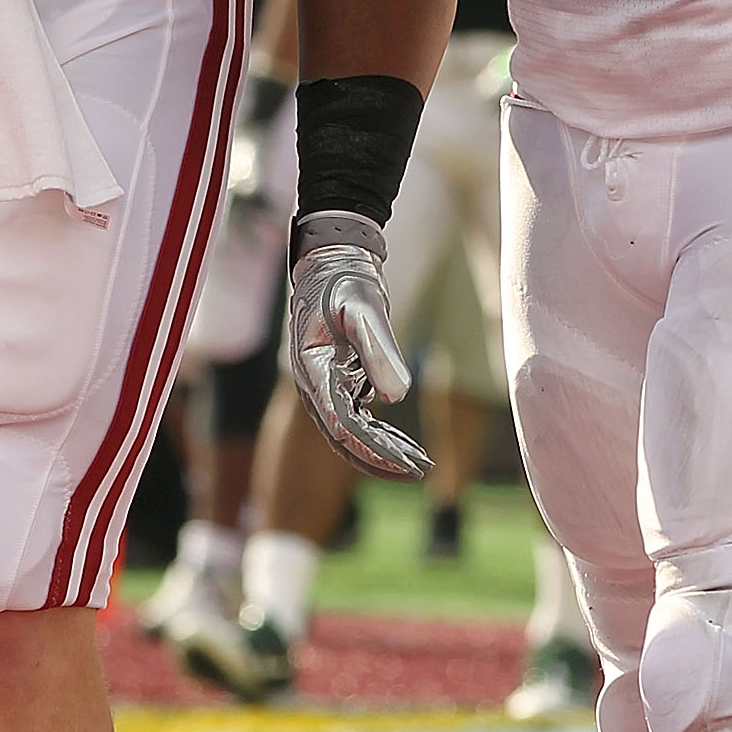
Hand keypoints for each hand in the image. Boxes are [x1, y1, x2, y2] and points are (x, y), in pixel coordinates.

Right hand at [287, 209, 432, 479]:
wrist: (334, 259)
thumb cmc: (344, 280)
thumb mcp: (363, 309)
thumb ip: (378, 350)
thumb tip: (396, 398)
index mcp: (312, 370)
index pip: (341, 424)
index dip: (373, 449)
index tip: (405, 462)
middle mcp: (314, 384)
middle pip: (344, 437)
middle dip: (380, 460)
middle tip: (420, 472)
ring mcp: (325, 384)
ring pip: (351, 432)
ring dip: (382, 450)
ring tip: (419, 465)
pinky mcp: (339, 379)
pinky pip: (357, 416)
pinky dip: (381, 433)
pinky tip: (405, 443)